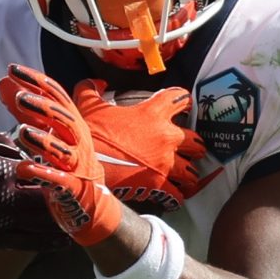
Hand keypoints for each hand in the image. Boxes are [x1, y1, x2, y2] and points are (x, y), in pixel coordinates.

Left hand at [0, 73, 127, 245]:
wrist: (91, 204)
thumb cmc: (67, 164)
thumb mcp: (49, 132)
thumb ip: (26, 111)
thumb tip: (5, 84)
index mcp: (72, 124)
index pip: (56, 96)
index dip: (36, 81)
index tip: (12, 70)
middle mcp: (77, 141)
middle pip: (63, 119)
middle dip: (42, 107)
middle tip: (18, 97)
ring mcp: (76, 165)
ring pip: (62, 150)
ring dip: (43, 141)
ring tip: (23, 132)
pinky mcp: (72, 188)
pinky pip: (59, 181)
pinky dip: (43, 174)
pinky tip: (24, 169)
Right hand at [0, 129, 75, 248]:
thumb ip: (1, 139)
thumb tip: (22, 147)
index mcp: (3, 174)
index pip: (43, 177)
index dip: (64, 178)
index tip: (79, 178)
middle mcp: (5, 202)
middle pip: (48, 207)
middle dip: (67, 206)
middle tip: (85, 205)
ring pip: (40, 230)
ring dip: (61, 229)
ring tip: (78, 228)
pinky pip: (23, 244)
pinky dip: (44, 244)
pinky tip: (58, 243)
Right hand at [6, 70, 205, 203]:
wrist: (84, 164)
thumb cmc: (90, 134)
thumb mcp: (88, 105)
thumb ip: (92, 89)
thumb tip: (96, 82)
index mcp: (153, 113)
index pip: (179, 99)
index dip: (182, 100)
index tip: (182, 103)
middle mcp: (165, 137)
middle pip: (195, 140)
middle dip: (193, 145)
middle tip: (189, 149)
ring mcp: (165, 163)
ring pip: (191, 170)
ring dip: (188, 173)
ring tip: (186, 176)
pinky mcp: (158, 184)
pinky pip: (176, 194)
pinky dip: (176, 195)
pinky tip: (174, 196)